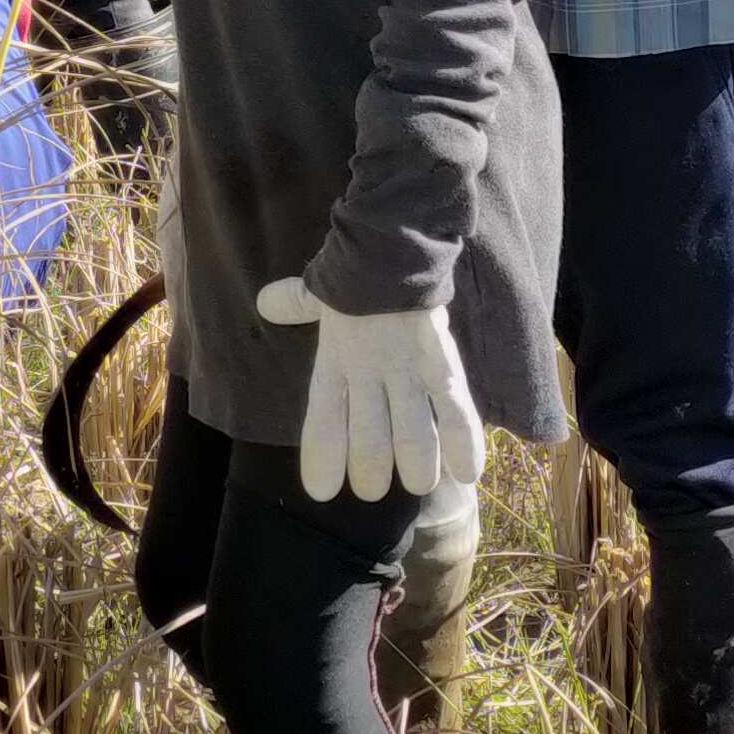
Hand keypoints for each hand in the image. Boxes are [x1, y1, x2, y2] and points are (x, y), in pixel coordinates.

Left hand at [254, 277, 483, 502]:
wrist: (393, 241)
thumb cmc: (355, 268)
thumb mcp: (319, 289)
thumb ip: (294, 303)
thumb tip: (264, 302)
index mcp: (335, 361)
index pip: (324, 421)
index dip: (323, 459)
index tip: (322, 492)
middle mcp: (369, 374)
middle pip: (369, 440)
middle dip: (371, 472)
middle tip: (373, 491)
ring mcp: (407, 371)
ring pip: (412, 436)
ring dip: (415, 467)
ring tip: (418, 484)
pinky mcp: (442, 363)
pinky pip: (455, 411)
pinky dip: (464, 444)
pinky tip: (468, 474)